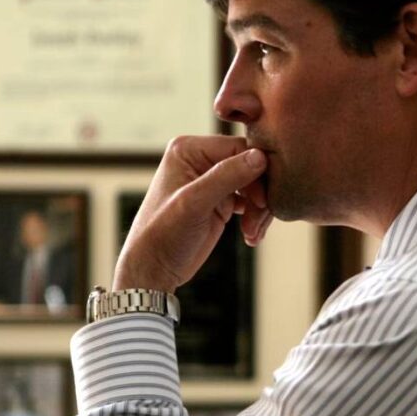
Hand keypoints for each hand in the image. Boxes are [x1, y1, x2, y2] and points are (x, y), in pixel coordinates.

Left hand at [114, 135, 271, 291]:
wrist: (155, 268)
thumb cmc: (163, 234)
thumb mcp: (194, 203)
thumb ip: (226, 177)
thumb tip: (260, 156)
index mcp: (189, 150)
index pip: (238, 147)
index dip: (256, 172)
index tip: (261, 202)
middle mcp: (201, 159)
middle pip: (251, 166)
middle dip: (259, 195)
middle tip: (257, 223)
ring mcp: (212, 180)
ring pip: (255, 184)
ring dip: (259, 211)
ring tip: (252, 234)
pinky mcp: (221, 200)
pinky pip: (251, 200)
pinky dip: (256, 218)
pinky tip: (250, 236)